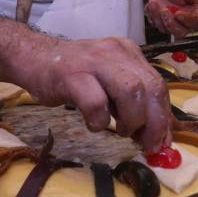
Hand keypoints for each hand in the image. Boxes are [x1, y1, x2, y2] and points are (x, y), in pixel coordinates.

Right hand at [20, 37, 172, 151]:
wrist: (33, 58)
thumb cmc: (73, 75)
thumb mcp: (108, 82)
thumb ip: (132, 101)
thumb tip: (156, 135)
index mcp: (129, 53)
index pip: (158, 85)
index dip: (164, 117)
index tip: (162, 142)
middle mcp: (116, 52)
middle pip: (151, 87)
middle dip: (154, 123)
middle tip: (145, 144)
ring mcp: (94, 61)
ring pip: (131, 91)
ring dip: (131, 120)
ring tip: (120, 131)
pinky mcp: (71, 74)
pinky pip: (96, 102)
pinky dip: (99, 121)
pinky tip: (93, 123)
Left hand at [145, 0, 197, 37]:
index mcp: (195, 12)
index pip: (195, 21)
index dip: (187, 19)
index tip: (178, 13)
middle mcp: (184, 22)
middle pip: (181, 32)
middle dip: (171, 23)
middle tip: (164, 10)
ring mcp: (172, 25)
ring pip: (165, 29)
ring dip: (158, 17)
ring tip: (154, 2)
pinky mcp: (161, 25)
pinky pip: (155, 24)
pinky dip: (151, 15)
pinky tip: (151, 4)